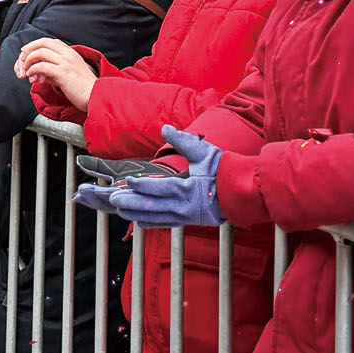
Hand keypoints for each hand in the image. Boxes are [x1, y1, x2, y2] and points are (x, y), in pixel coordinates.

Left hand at [15, 37, 97, 109]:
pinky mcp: (62, 73)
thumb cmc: (85, 89)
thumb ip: (55, 71)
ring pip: (40, 52)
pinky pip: (41, 66)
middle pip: (43, 43)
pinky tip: (31, 77)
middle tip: (21, 59)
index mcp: (71, 53)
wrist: (98, 96)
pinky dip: (32, 70)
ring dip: (28, 61)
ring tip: (25, 71)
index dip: (35, 44)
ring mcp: (66, 62)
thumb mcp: (70, 75)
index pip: (49, 41)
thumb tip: (40, 74)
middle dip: (28, 49)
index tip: (26, 51)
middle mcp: (68, 54)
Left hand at [72, 138, 226, 228]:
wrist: (241, 193)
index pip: (159, 188)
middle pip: (151, 206)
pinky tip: (135, 220)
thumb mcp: (204, 152)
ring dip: (134, 213)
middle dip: (130, 202)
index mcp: (187, 189)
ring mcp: (183, 217)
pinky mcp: (185, 222)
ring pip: (154, 218)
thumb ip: (183, 141)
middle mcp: (183, 207)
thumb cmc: (223, 171)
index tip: (126, 181)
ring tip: (117, 208)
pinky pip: (163, 224)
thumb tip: (166, 128)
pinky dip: (147, 222)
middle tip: (112, 199)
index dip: (141, 185)